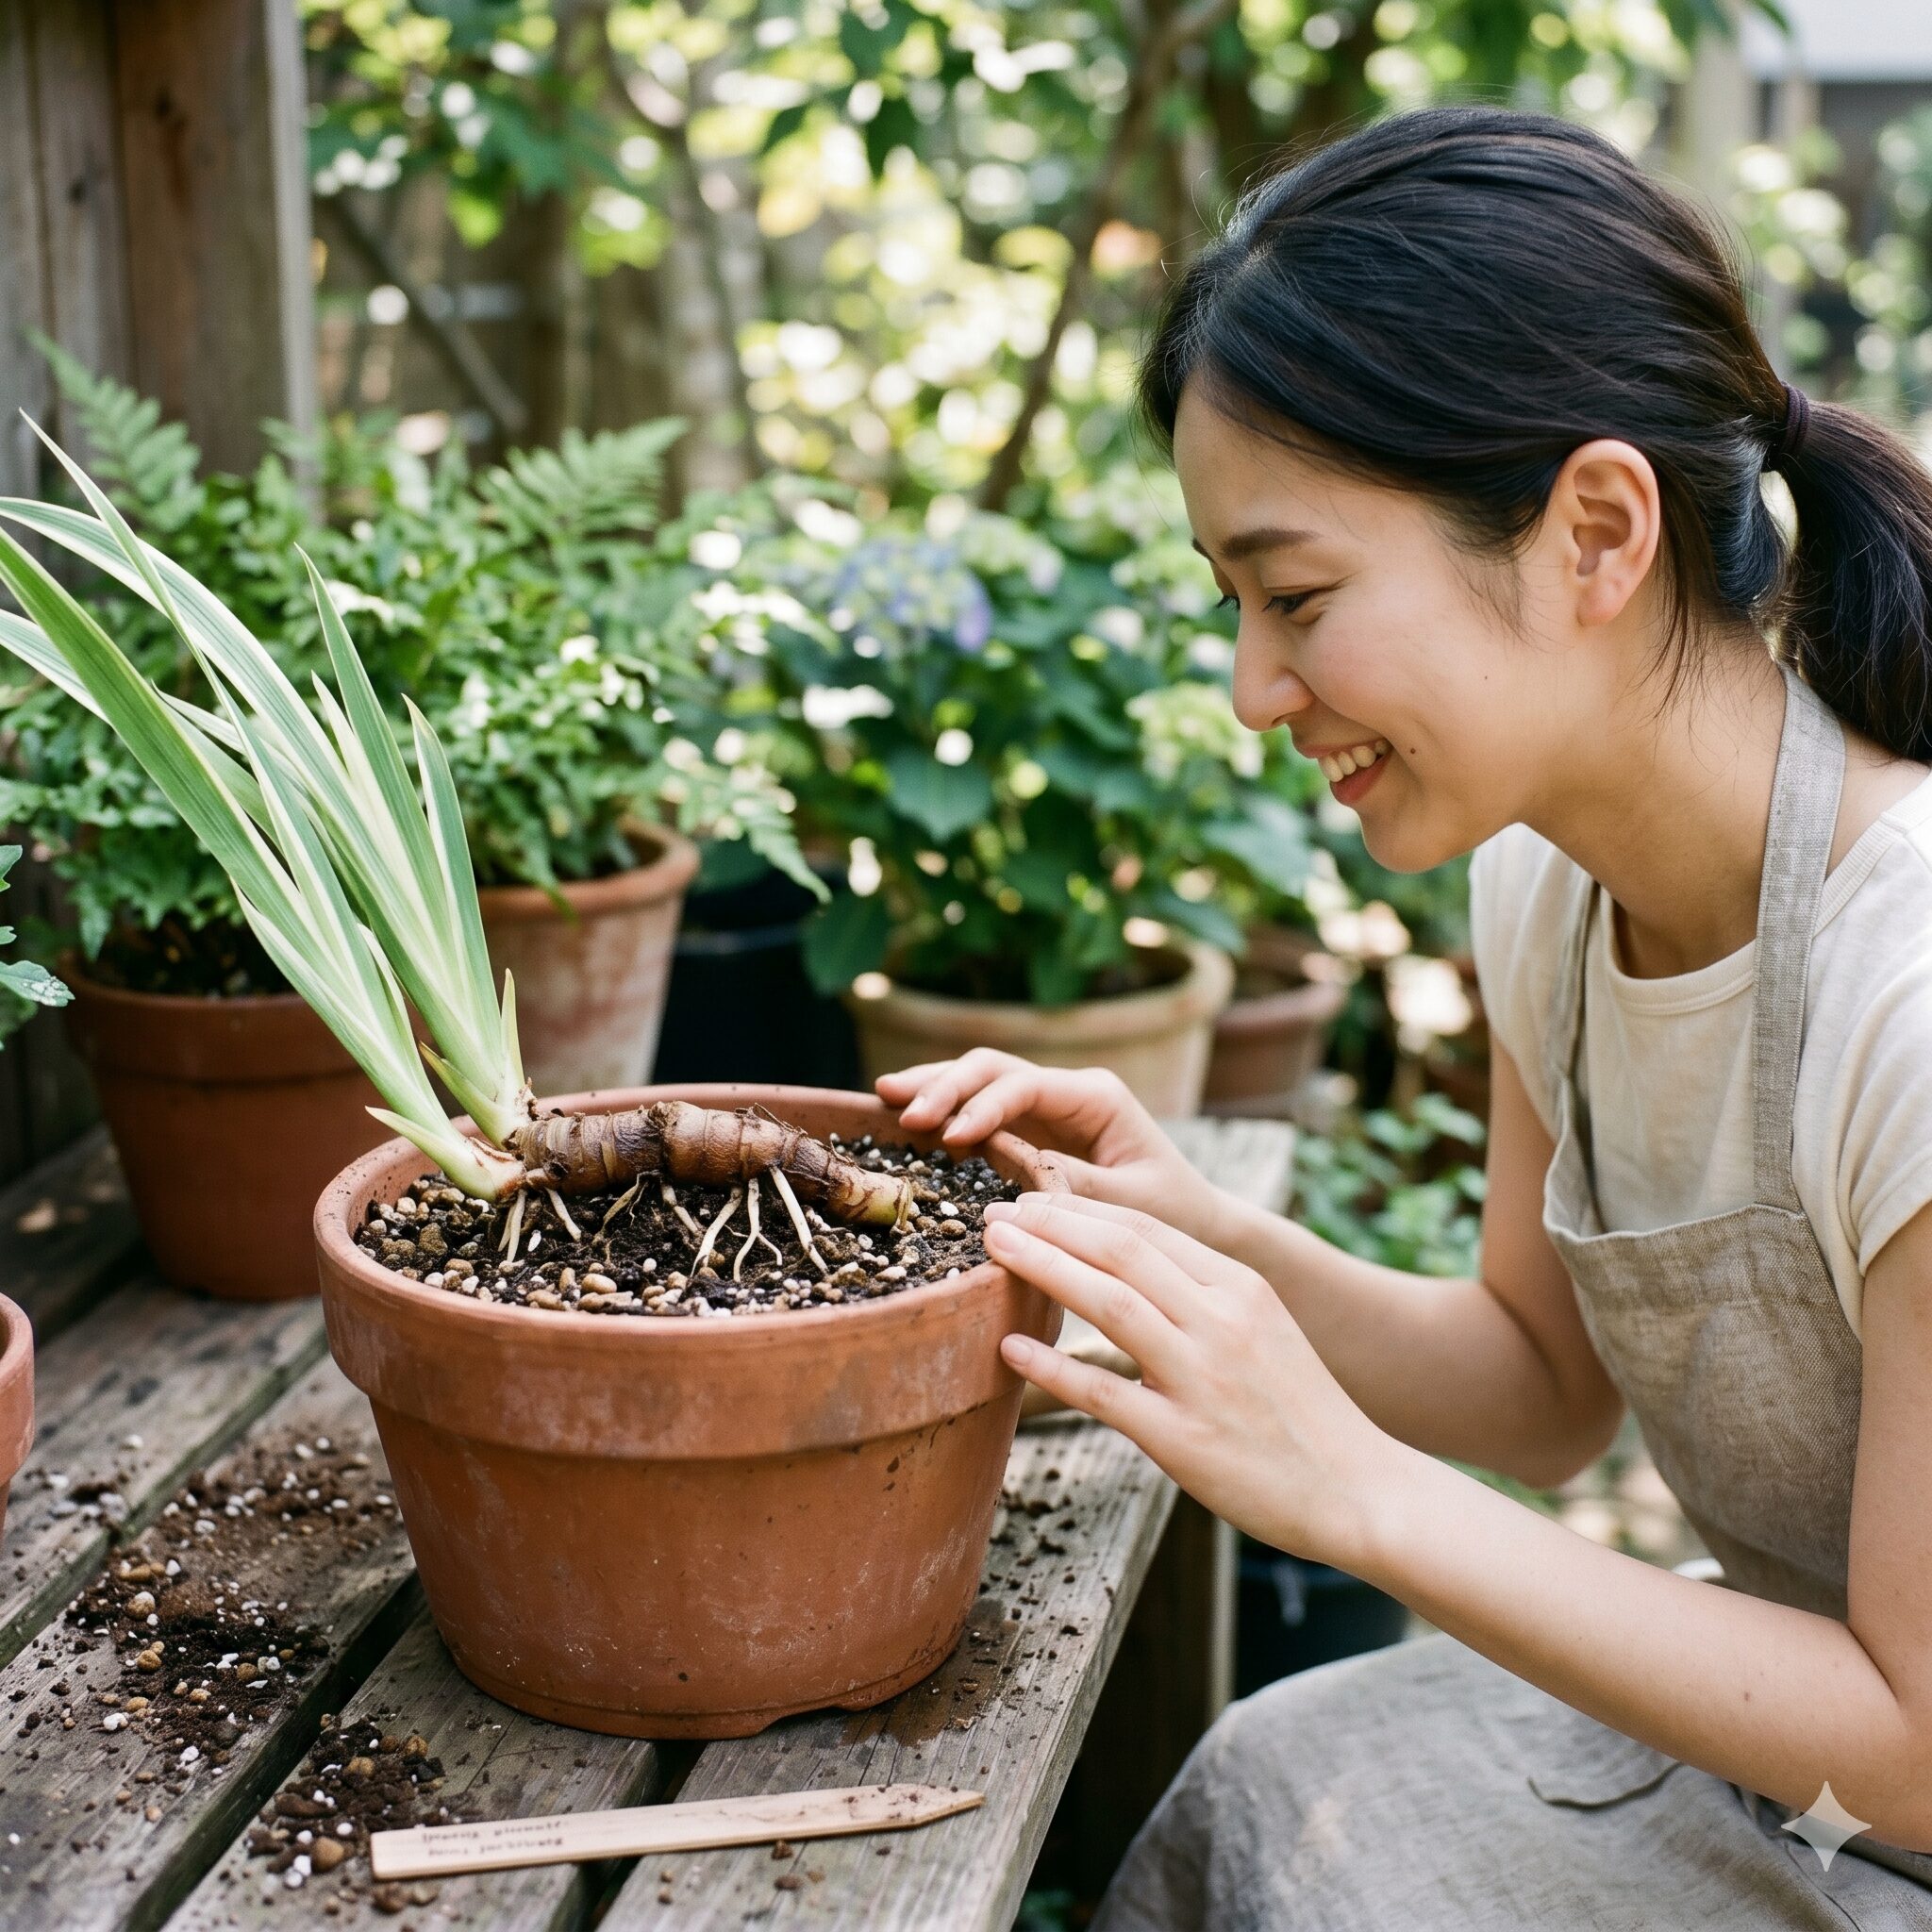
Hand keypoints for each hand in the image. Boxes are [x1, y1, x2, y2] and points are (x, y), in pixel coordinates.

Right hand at [875, 1049, 1230, 1249]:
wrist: (1196, 1224)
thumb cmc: (1174, 1214)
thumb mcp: (1132, 1207)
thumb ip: (1076, 1190)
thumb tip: (1011, 1189)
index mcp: (1096, 1097)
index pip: (1023, 1086)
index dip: (981, 1105)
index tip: (949, 1137)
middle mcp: (1068, 1091)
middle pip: (993, 1068)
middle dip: (945, 1084)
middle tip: (901, 1109)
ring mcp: (1048, 1106)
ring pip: (980, 1078)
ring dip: (935, 1085)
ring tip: (885, 1094)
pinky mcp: (1033, 1129)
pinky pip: (981, 1109)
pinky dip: (945, 1108)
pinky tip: (905, 1112)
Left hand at [983, 1192, 1395, 1569]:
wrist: (1361, 1490)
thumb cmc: (1302, 1413)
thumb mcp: (1262, 1329)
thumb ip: (1202, 1297)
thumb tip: (1128, 1270)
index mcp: (1240, 1287)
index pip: (1145, 1228)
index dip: (1079, 1208)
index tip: (1030, 1197)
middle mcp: (1222, 1320)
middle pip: (1120, 1249)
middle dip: (1049, 1223)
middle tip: (993, 1212)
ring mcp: (1203, 1378)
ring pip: (1109, 1302)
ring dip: (1043, 1268)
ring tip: (992, 1252)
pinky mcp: (1185, 1440)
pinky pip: (1105, 1393)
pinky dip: (1052, 1367)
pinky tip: (1009, 1349)